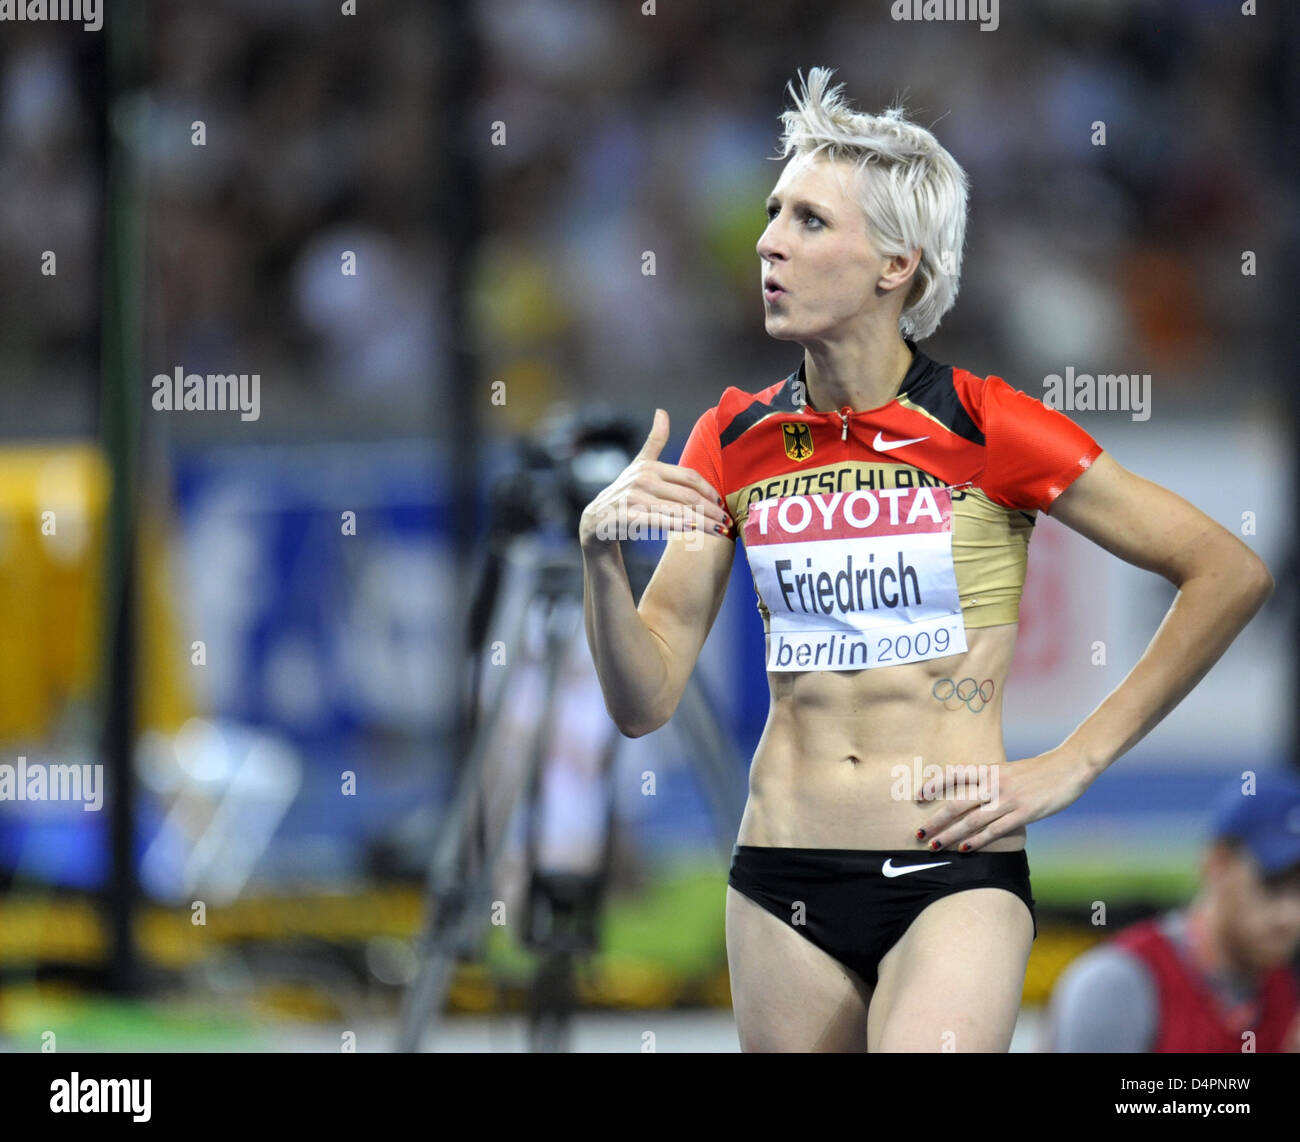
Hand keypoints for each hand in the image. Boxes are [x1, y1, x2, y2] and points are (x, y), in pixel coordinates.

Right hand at [578, 409, 731, 548]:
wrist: (596, 520)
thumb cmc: (626, 492)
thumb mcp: (639, 464)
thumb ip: (654, 440)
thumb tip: (661, 411)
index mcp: (650, 466)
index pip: (689, 477)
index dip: (709, 490)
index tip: (722, 503)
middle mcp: (642, 479)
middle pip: (687, 495)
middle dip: (711, 509)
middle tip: (728, 521)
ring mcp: (633, 498)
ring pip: (678, 511)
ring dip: (703, 522)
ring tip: (720, 531)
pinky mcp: (626, 517)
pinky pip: (659, 522)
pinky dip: (679, 526)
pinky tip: (694, 531)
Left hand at [914, 747, 1098, 853]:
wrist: (1069, 767)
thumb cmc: (1038, 771)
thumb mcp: (1009, 770)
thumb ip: (991, 782)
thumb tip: (972, 798)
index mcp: (989, 769)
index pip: (954, 774)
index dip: (934, 784)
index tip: (918, 797)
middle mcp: (994, 783)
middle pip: (957, 804)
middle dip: (935, 821)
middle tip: (919, 834)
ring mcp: (1008, 799)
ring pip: (972, 821)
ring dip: (951, 835)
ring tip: (935, 846)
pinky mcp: (1023, 813)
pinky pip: (995, 830)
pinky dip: (978, 841)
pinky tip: (965, 849)